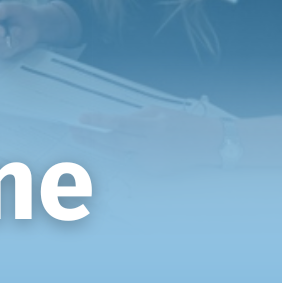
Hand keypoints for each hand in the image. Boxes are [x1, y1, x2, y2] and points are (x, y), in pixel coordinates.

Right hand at [0, 1, 40, 57]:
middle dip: (3, 37)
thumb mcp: (17, 8)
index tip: (3, 32)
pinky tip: (18, 42)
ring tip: (19, 34)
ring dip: (10, 42)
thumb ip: (5, 8)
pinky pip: (2, 53)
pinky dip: (12, 49)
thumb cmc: (23, 14)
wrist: (34, 26)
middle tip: (18, 31)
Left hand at [71, 107, 224, 170]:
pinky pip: (132, 159)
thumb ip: (136, 117)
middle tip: (73, 132)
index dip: (98, 121)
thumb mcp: (159, 112)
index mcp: (152, 125)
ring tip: (82, 139)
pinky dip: (125, 152)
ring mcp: (151, 159)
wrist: (208, 143)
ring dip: (99, 146)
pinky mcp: (153, 169)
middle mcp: (150, 143)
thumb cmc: (184, 124)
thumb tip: (114, 122)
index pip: (118, 123)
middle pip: (113, 141)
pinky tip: (124, 147)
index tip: (82, 119)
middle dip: (90, 137)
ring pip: (118, 152)